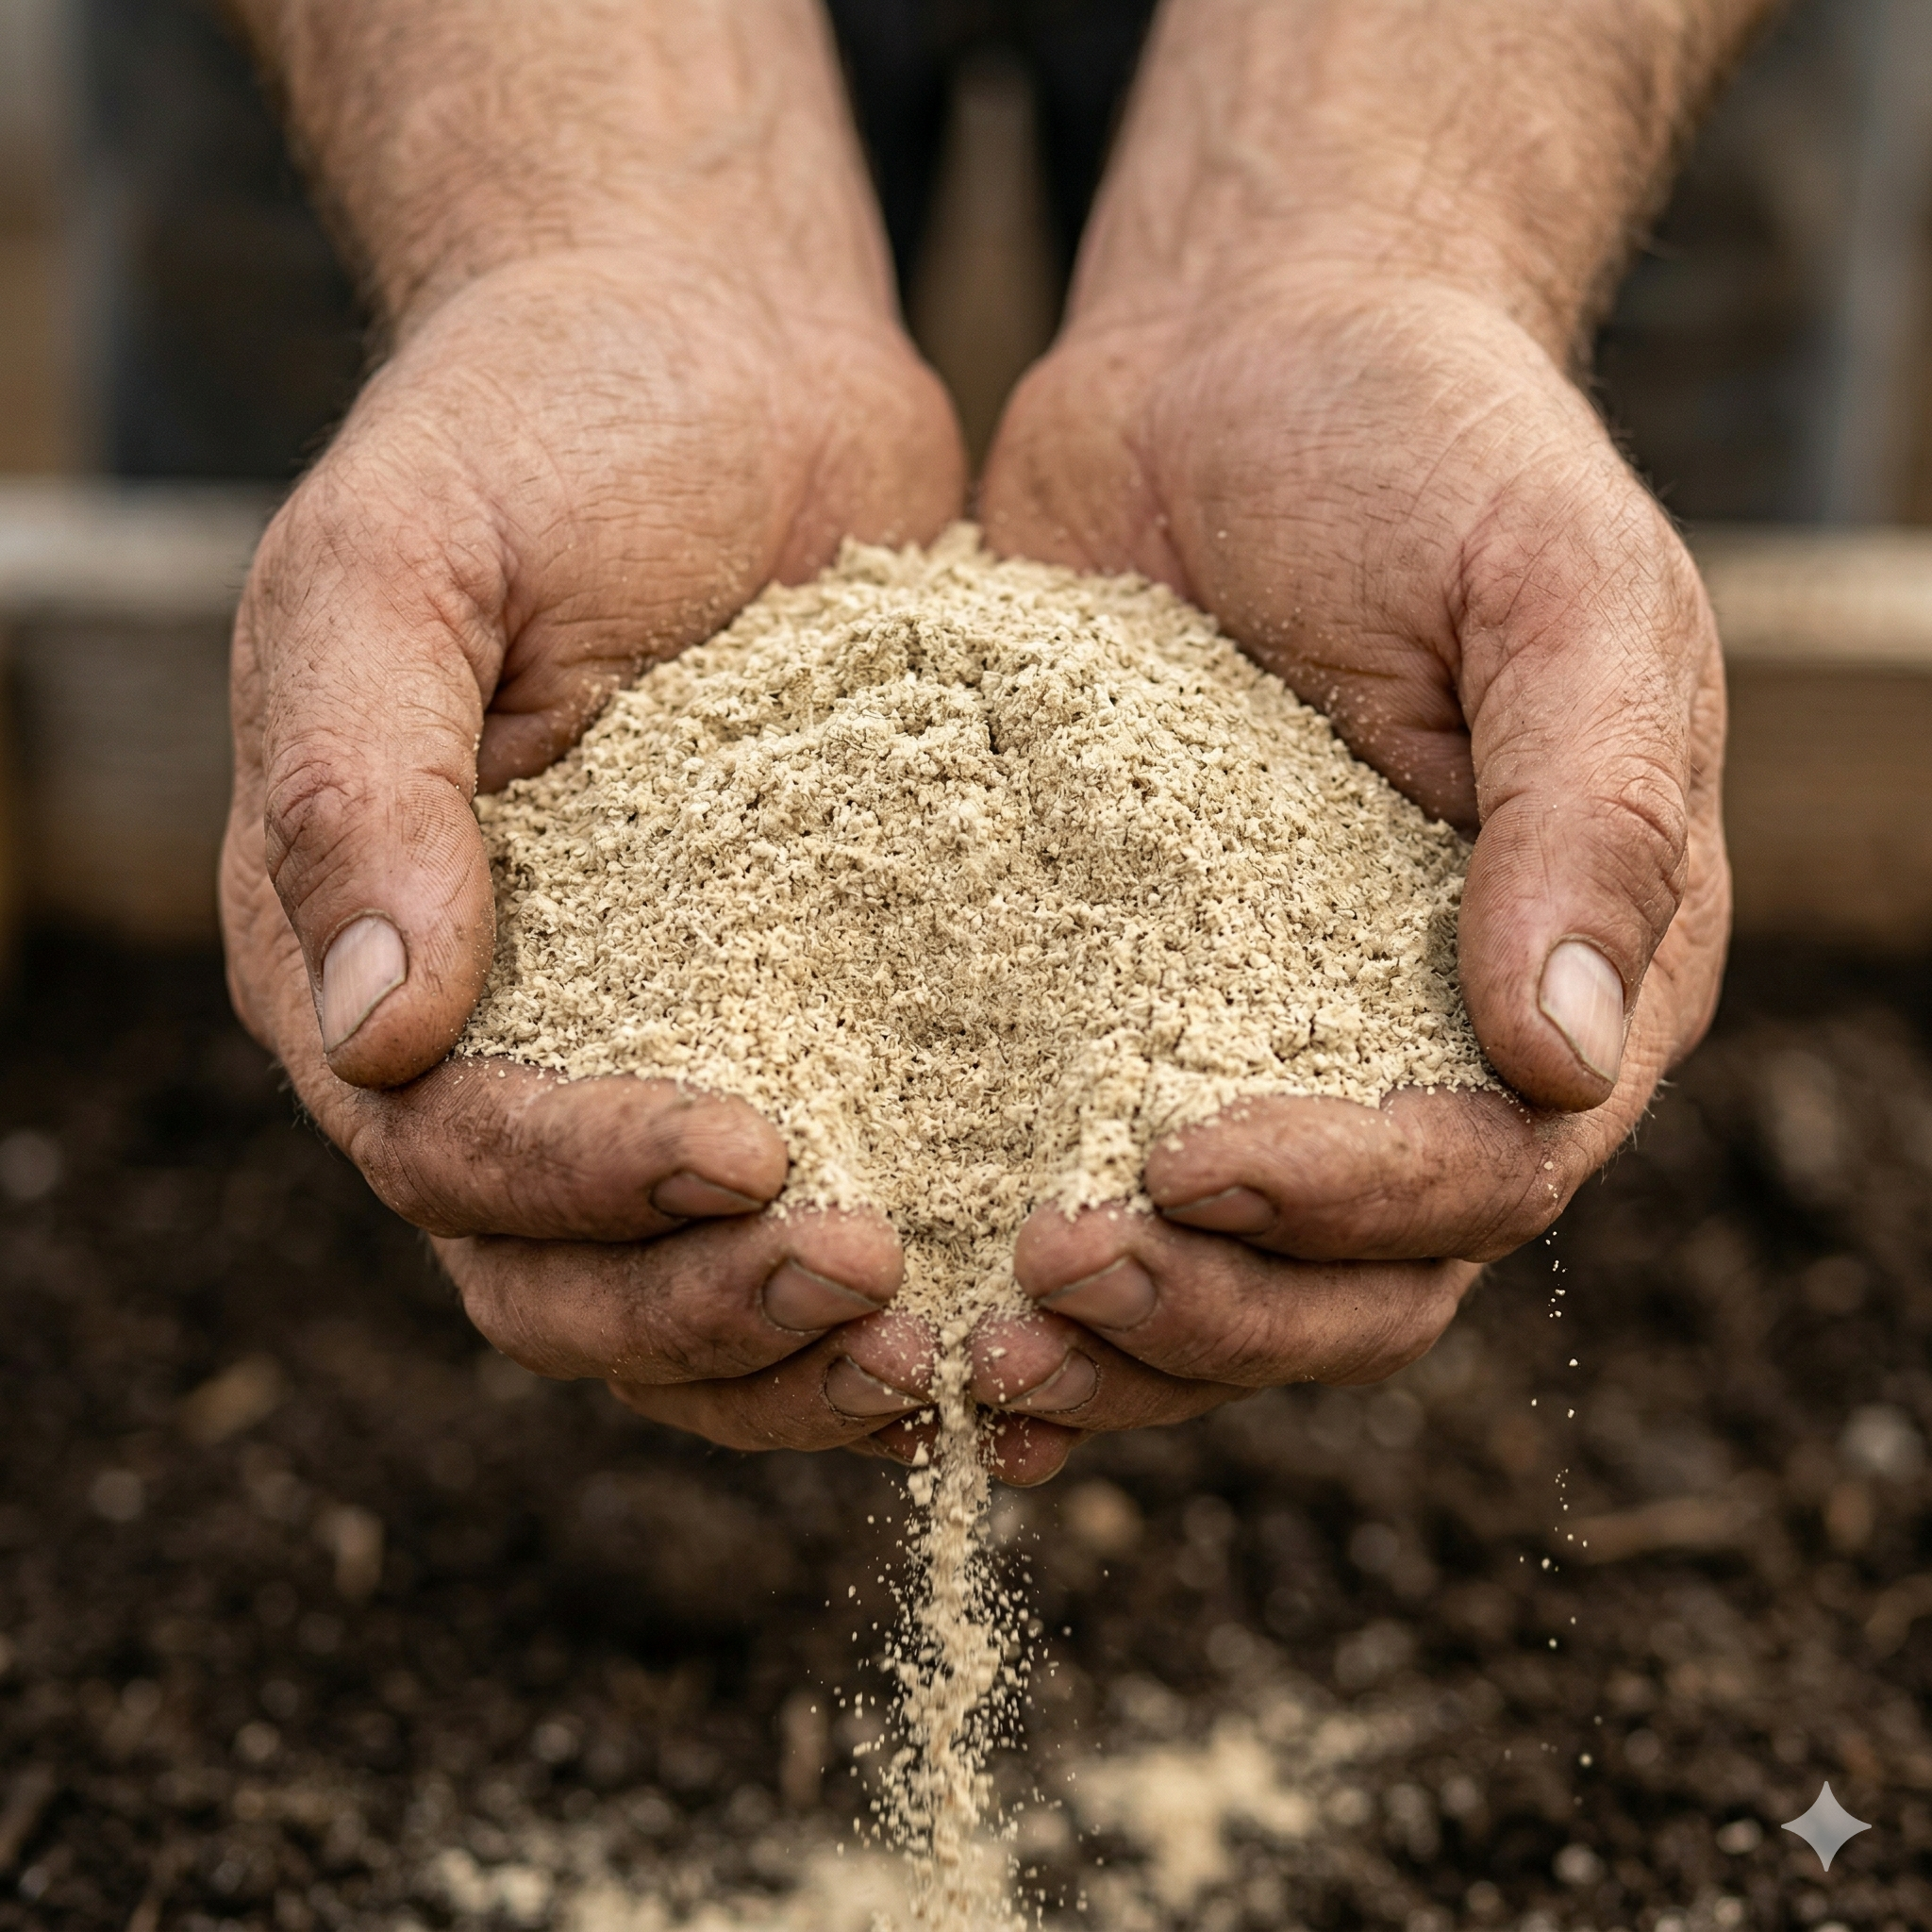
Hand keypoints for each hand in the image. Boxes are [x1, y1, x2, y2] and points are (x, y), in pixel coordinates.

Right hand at [220, 244, 965, 1451]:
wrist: (715, 352)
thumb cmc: (535, 433)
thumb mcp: (400, 570)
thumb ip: (351, 787)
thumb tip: (373, 1031)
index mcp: (366, 956)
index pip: (450, 1152)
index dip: (586, 1188)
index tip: (753, 1159)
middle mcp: (500, 1037)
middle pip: (565, 1277)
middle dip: (709, 1313)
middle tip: (875, 1289)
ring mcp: (653, 1038)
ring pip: (688, 1284)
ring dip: (798, 1349)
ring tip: (942, 1346)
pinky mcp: (800, 1008)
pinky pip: (829, 1181)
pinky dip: (898, 1258)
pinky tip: (999, 1285)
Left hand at [967, 270, 1728, 1473]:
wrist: (1239, 356)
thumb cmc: (1426, 447)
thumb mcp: (1556, 594)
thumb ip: (1594, 814)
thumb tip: (1564, 1058)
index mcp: (1567, 971)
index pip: (1487, 1171)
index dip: (1352, 1204)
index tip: (1191, 1162)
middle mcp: (1420, 1041)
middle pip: (1352, 1281)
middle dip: (1211, 1312)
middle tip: (1051, 1278)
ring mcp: (1262, 1035)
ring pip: (1223, 1273)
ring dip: (1117, 1339)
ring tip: (985, 1348)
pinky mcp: (1118, 999)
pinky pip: (1088, 1172)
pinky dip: (1028, 1270)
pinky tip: (935, 1320)